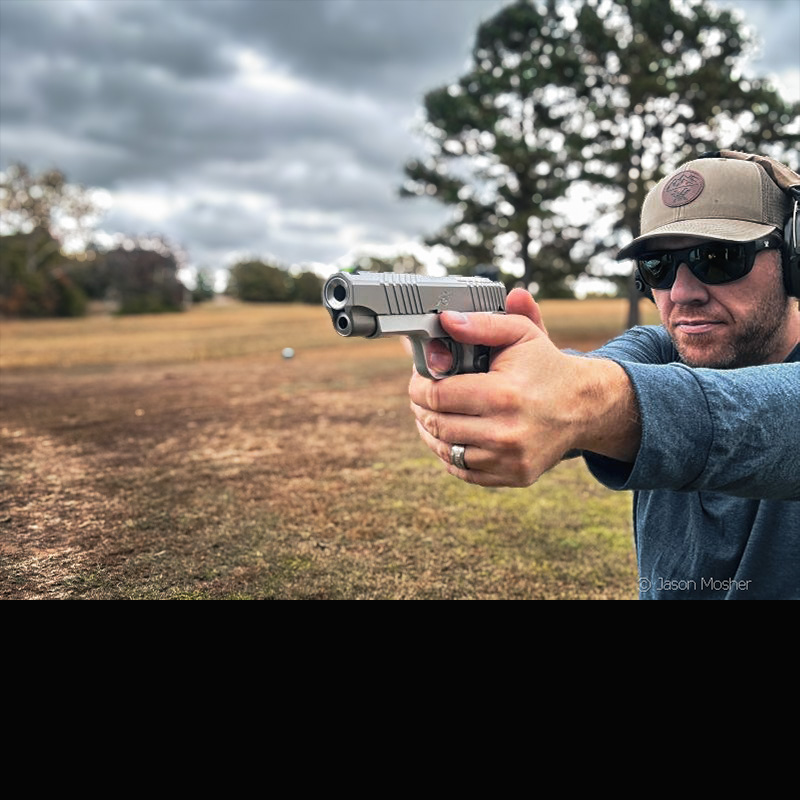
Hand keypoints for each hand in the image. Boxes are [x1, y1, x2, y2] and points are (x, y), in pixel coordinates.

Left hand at [409, 289, 638, 485]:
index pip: (435, 396)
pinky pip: (464, 470)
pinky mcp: (515, 476)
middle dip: (422, 407)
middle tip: (423, 395)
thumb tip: (446, 320)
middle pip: (436, 424)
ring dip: (431, 432)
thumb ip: (481, 324)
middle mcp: (506, 432)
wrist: (584, 405)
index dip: (418, 385)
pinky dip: (451, 454)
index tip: (420, 377)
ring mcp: (510, 459)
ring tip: (432, 414)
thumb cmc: (545, 366)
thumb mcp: (519, 334)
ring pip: (445, 451)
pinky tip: (453, 435)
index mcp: (503, 394)